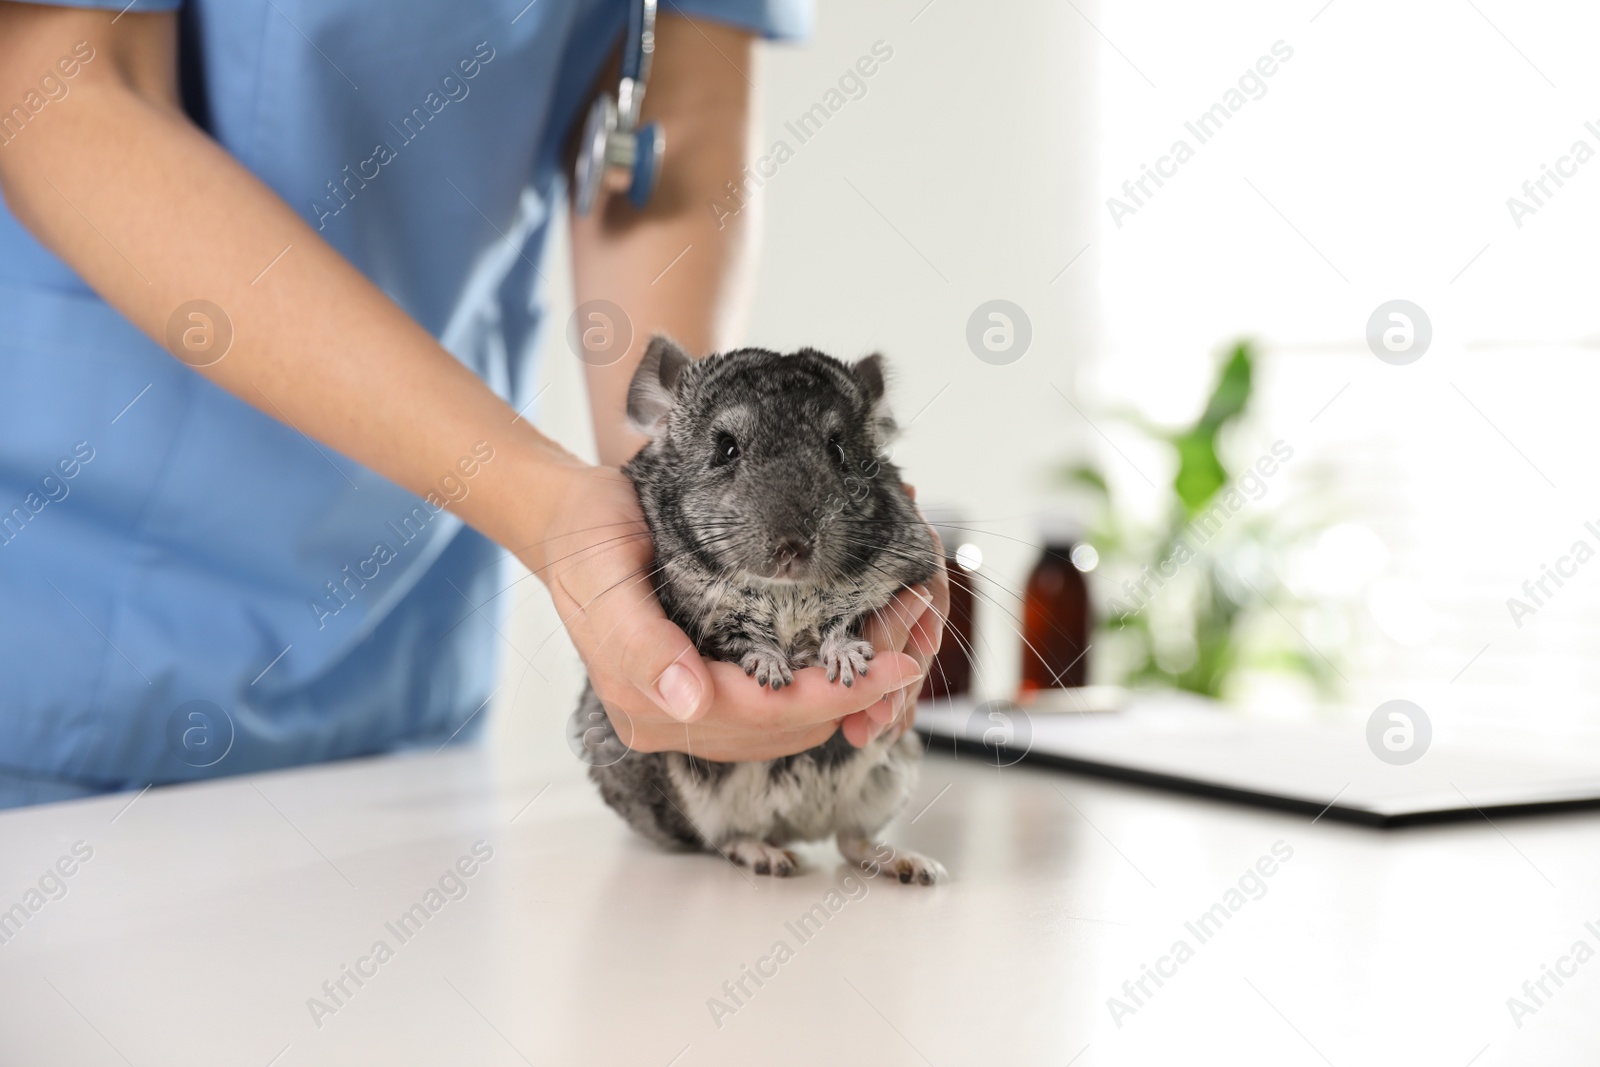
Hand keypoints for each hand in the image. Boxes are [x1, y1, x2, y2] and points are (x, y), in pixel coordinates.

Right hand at [525, 465, 929, 761]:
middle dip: (849, 700)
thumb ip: (637, 641)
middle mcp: (668, 717)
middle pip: (779, 730)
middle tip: (912, 657)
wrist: (567, 521)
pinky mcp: (701, 689)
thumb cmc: (586, 537)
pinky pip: (771, 709)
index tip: (894, 669)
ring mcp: (685, 709)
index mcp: (644, 701)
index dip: (830, 698)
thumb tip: (688, 702)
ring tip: (894, 655)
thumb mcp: (602, 574)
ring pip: (782, 728)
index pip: (758, 715)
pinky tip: (849, 659)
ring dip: (839, 699)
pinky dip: (816, 689)